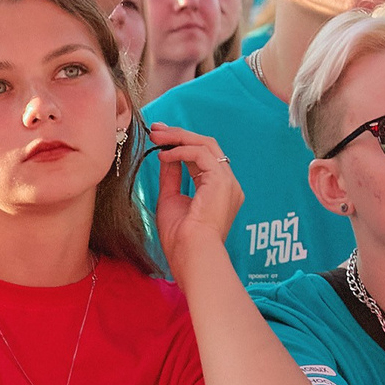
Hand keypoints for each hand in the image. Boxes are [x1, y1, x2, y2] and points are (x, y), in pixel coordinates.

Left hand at [149, 124, 242, 265]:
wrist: (191, 254)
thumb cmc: (180, 238)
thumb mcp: (171, 199)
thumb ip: (171, 177)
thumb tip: (166, 156)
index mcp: (219, 191)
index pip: (202, 158)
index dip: (181, 145)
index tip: (159, 139)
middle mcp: (228, 184)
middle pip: (206, 147)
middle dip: (179, 135)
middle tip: (156, 130)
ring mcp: (228, 182)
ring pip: (206, 145)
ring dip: (178, 138)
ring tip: (156, 137)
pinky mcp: (222, 181)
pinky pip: (202, 154)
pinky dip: (181, 150)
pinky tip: (164, 155)